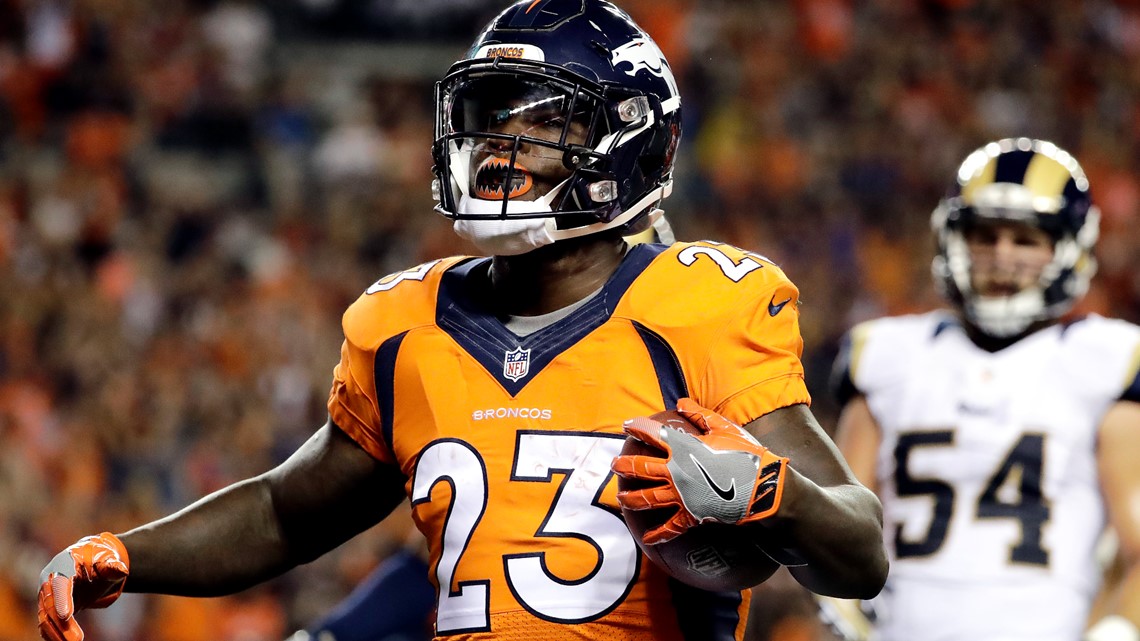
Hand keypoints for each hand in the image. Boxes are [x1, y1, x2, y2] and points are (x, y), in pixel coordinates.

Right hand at [38, 532, 129, 640]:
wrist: (96, 562)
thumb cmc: (102, 558)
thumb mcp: (109, 559)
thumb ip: (112, 566)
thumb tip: (122, 569)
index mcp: (63, 564)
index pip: (60, 584)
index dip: (62, 600)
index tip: (67, 616)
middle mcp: (50, 579)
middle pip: (50, 603)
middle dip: (61, 623)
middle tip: (76, 639)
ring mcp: (48, 594)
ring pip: (46, 616)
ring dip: (56, 632)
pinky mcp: (51, 606)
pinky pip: (47, 621)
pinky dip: (52, 633)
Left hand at [612, 398, 788, 543]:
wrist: (763, 488)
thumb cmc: (746, 454)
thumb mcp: (724, 428)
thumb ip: (700, 415)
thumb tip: (681, 403)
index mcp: (683, 448)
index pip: (652, 434)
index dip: (637, 428)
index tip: (627, 426)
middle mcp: (676, 471)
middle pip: (641, 468)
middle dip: (624, 465)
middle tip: (614, 465)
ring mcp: (681, 495)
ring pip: (648, 497)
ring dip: (631, 497)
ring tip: (621, 497)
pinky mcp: (691, 515)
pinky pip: (670, 527)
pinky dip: (658, 533)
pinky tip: (647, 537)